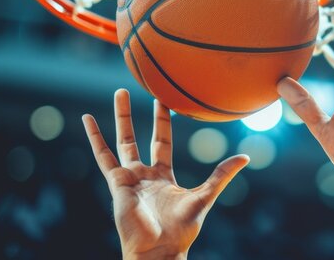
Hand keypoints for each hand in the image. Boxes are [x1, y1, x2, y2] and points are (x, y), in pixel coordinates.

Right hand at [82, 90, 248, 259]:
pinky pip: (104, 157)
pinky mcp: (118, 183)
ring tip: (119, 93)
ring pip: (121, 141)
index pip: (162, 141)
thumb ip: (222, 175)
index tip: (162, 101)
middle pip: (138, 137)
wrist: (160, 249)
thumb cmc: (181, 230)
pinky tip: (87, 120)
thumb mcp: (204, 196)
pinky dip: (95, 138)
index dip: (162, 121)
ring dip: (120, 118)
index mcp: (163, 176)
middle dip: (135, 115)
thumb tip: (246, 157)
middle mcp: (144, 174)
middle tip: (133, 90)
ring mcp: (129, 178)